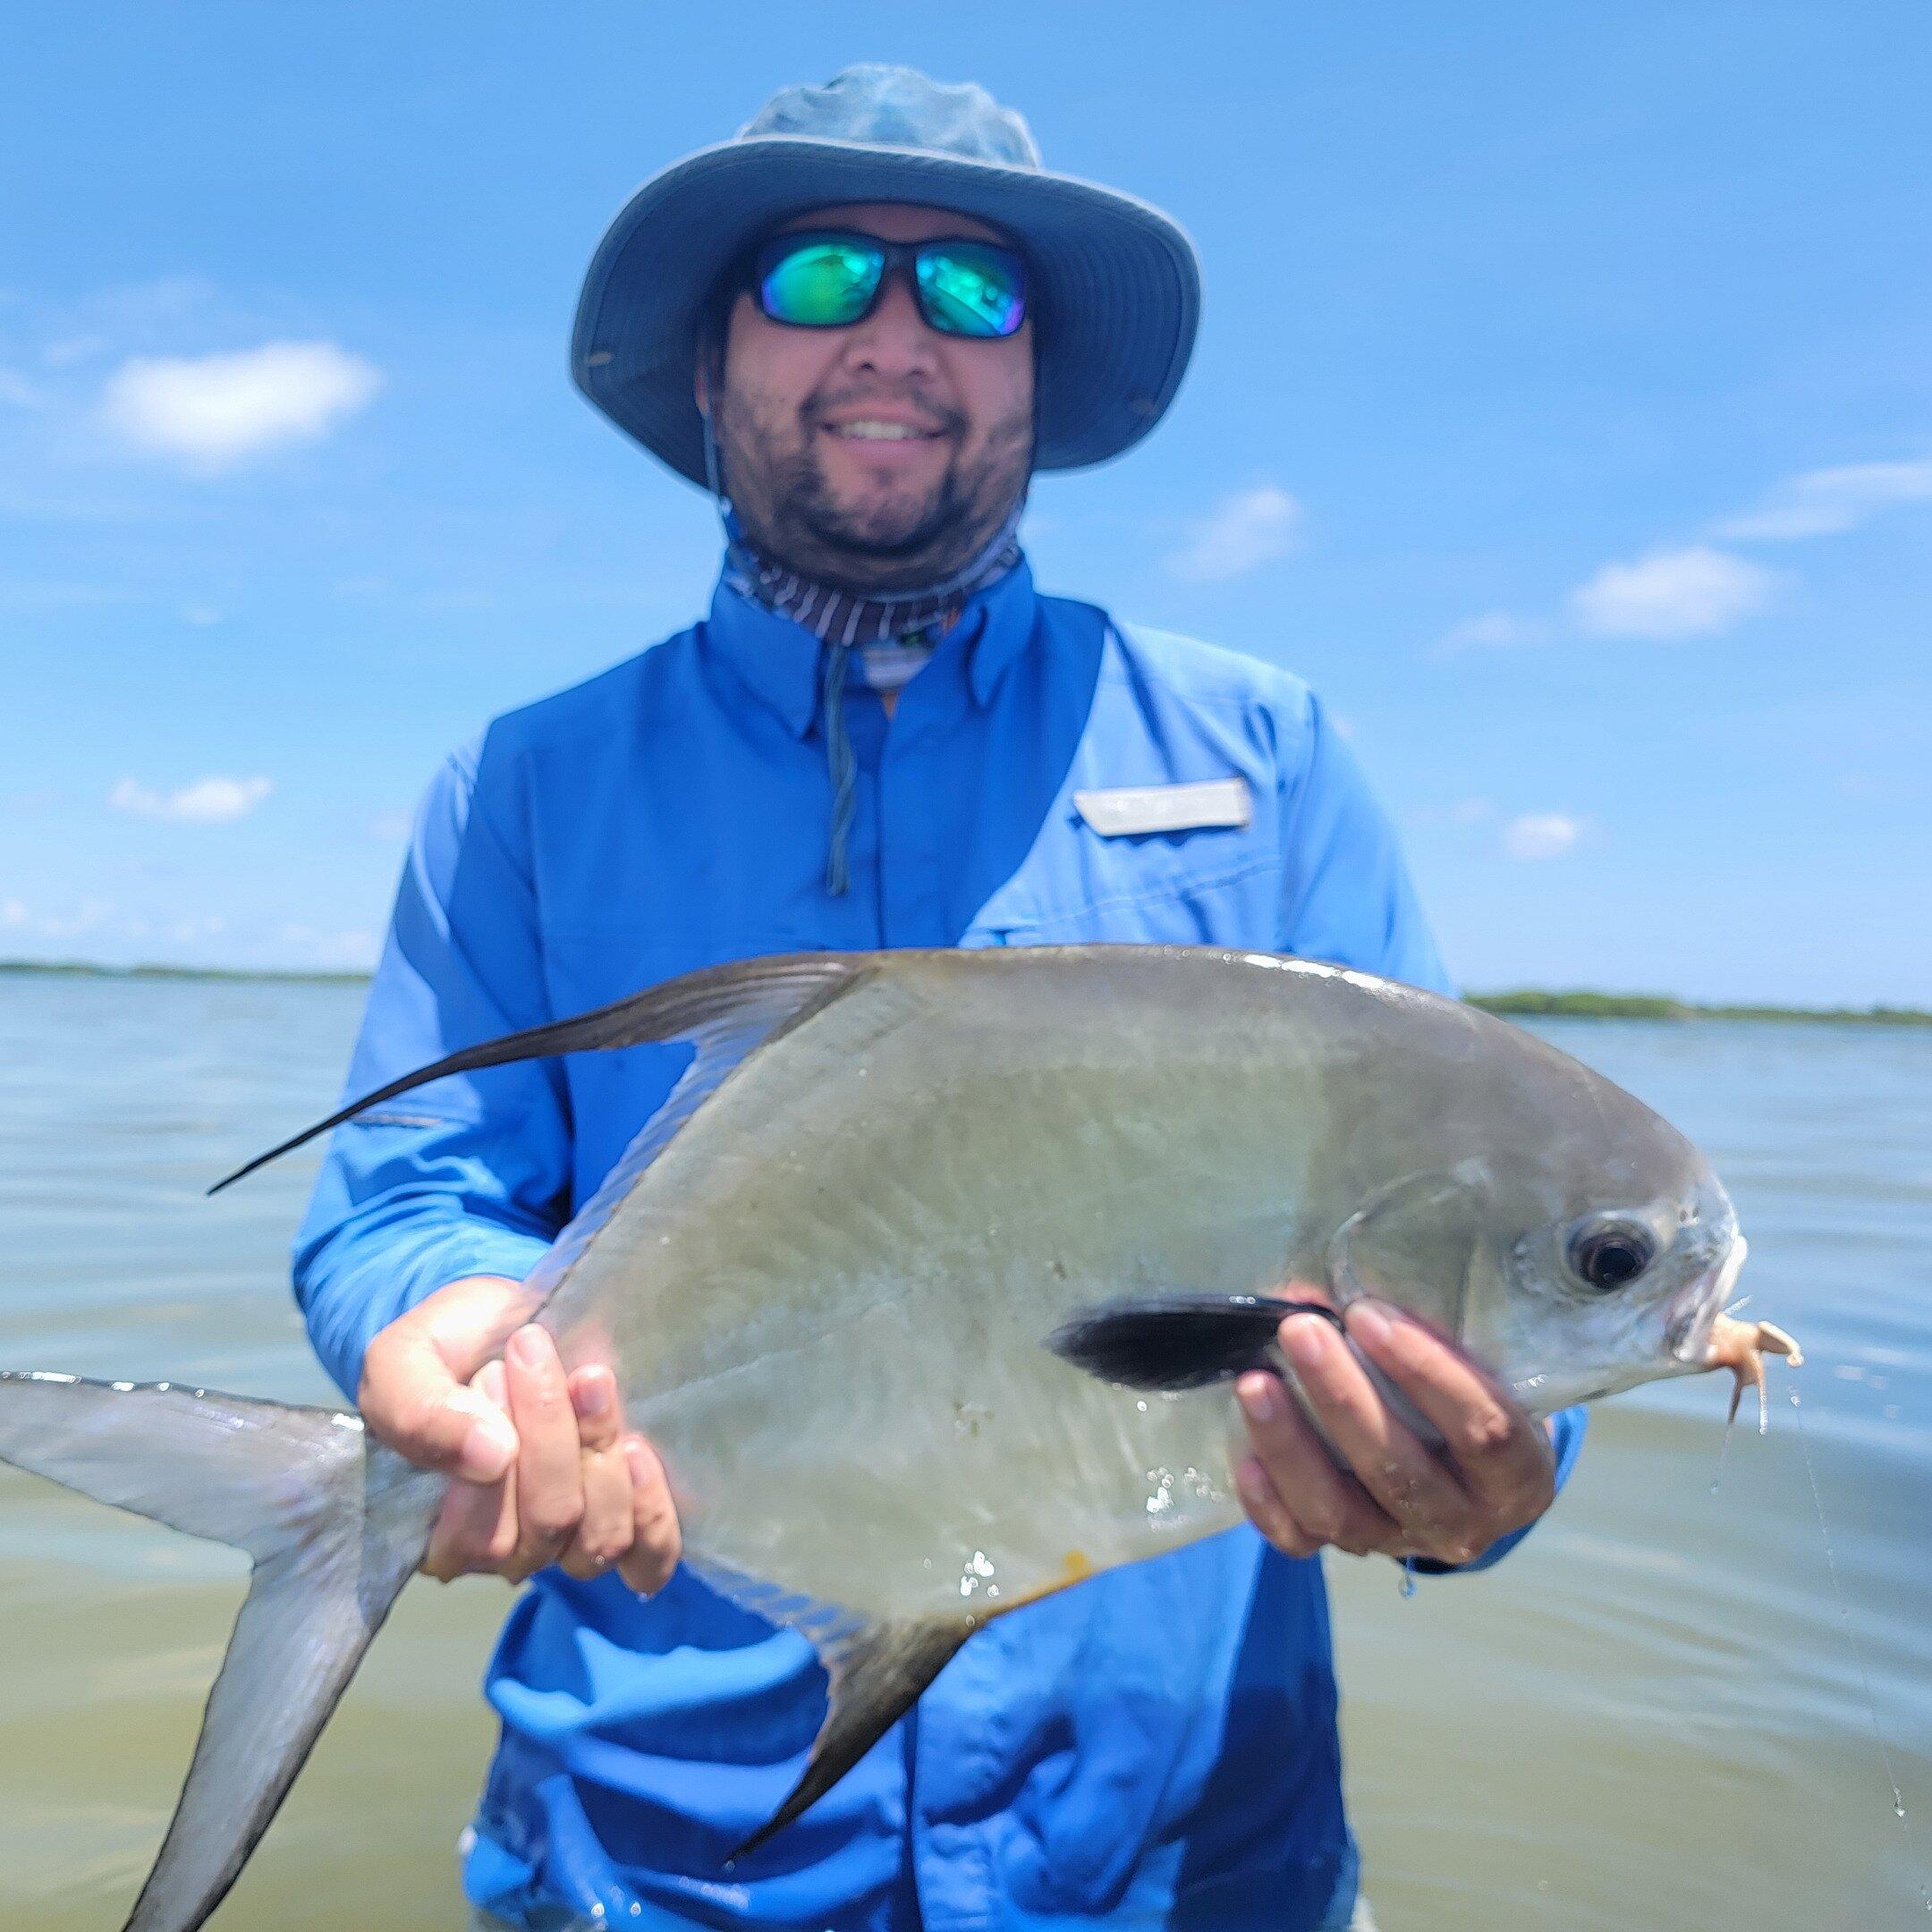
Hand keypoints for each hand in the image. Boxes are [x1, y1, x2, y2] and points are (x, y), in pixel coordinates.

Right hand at [357, 1274, 680, 1591]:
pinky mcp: (626, 1519)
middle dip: (550, 1436)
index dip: (501, 1456)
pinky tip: (637, 1449)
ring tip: (591, 1381)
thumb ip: (423, 1413)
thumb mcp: (403, 1363)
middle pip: (545, 1528)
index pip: (481, 1537)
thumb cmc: (445, 1350)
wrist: (501, 1321)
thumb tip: (491, 1457)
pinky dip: (651, 1510)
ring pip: (598, 1539)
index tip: (497, 1370)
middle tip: (536, 1355)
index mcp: (441, 1535)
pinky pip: (650, 1557)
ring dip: (599, 1455)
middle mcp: (506, 1551)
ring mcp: (570, 1540)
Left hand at [1232, 1294, 1555, 1567]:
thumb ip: (1438, 1341)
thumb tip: (1344, 1283)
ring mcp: (1404, 1542)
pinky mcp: (1354, 1549)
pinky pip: (1302, 1542)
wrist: (1478, 1473)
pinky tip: (1244, 1455)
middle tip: (1298, 1330)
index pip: (1482, 1430)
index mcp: (1518, 1474)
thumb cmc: (1477, 1397)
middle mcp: (1466, 1522)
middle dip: (1341, 1396)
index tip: (1366, 1313)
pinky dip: (1268, 1502)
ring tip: (1253, 1382)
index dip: (1425, 1371)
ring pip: (1340, 1511)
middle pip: (1399, 1469)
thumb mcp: (1486, 1372)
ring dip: (1291, 1444)